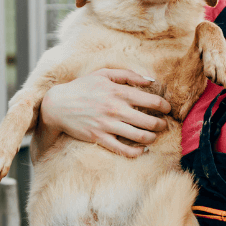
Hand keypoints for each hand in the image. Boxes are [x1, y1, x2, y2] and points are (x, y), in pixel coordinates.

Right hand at [39, 69, 171, 157]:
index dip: (165, 106)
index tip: (167, 109)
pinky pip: (124, 149)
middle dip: (162, 124)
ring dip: (152, 137)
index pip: (152, 101)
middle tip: (164, 125)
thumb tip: (150, 81)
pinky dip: (137, 151)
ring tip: (154, 135)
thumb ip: (128, 74)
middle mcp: (116, 109)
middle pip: (150, 121)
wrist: (58, 104)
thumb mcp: (104, 74)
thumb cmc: (82, 87)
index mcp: (119, 92)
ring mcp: (108, 125)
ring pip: (140, 137)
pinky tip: (142, 149)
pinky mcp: (100, 138)